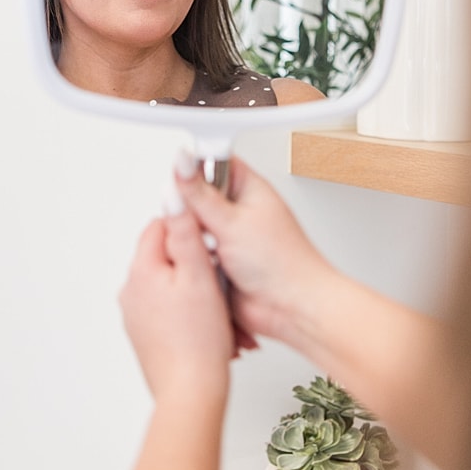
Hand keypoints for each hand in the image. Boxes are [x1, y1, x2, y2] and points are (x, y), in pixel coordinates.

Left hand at [119, 210, 236, 405]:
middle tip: (220, 280)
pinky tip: (211, 327)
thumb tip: (174, 196)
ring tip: (220, 310)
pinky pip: (171, 311)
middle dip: (197, 263)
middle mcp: (131, 292)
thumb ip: (185, 233)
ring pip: (172, 285)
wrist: (190, 392)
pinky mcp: (147, 336)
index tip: (211, 240)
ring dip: (198, 291)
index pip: (160, 226)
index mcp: (141, 272)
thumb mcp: (199, 275)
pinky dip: (192, 313)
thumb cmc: (198, 341)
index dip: (190, 228)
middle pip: (167, 256)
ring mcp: (137, 317)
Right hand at [173, 154, 331, 355]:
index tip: (179, 181)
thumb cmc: (283, 263)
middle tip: (197, 224)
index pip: (212, 161)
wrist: (291, 309)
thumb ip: (199, 193)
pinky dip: (189, 257)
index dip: (192, 168)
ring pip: (189, 226)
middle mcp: (237, 210)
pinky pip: (190, 252)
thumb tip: (182, 161)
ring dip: (189, 237)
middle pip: (194, 196)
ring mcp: (226, 236)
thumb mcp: (232, 221)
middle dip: (187, 210)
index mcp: (248, 188)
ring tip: (204, 248)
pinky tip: (198, 263)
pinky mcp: (217, 261)